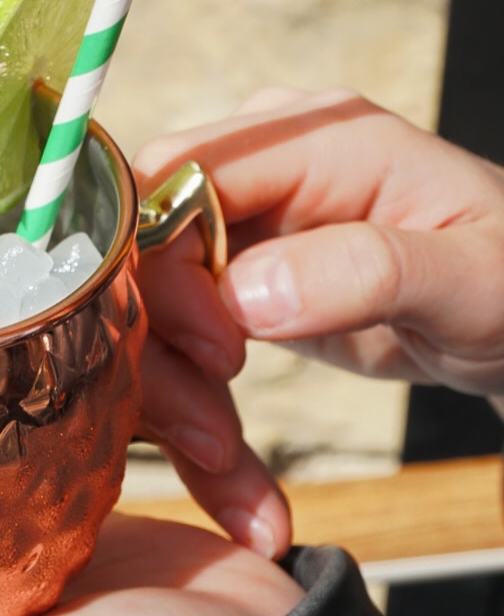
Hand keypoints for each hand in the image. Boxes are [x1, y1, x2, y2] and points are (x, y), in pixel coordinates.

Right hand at [133, 88, 503, 549]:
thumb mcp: (471, 278)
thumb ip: (366, 271)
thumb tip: (243, 295)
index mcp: (313, 139)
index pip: (179, 176)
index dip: (167, 263)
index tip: (217, 352)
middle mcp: (262, 172)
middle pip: (145, 246)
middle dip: (161, 346)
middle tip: (213, 437)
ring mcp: (243, 227)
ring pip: (150, 308)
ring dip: (173, 399)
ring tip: (230, 473)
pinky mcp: (234, 283)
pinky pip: (175, 342)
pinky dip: (188, 412)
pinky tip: (230, 476)